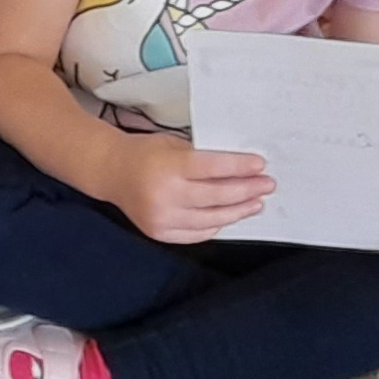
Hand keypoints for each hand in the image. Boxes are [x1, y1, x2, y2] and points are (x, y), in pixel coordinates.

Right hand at [112, 131, 274, 245]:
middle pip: (217, 196)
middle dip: (247, 190)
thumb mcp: (174, 145)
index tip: (260, 166)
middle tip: (267, 185)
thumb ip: (203, 158)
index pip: (213, 168)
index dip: (240, 168)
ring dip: (238, 211)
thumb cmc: (146, 154)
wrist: (112, 172)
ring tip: (255, 203)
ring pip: (211, 218)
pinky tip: (229, 216)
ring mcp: (162, 217)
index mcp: (168, 166)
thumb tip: (241, 169)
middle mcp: (165, 195)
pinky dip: (216, 225)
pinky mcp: (160, 232)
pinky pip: (197, 233)